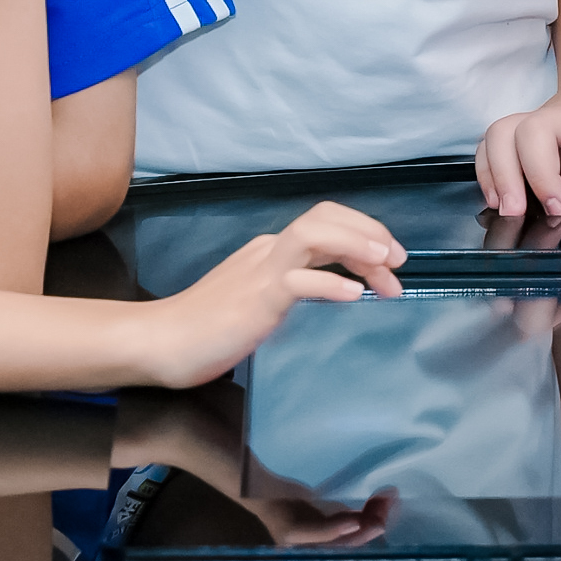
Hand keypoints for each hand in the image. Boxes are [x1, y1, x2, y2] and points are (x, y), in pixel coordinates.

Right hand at [128, 202, 407, 387]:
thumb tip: (337, 286)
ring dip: (357, 245)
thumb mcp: (261, 299)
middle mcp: (270, 251)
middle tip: (399, 262)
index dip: (365, 234)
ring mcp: (261, 272)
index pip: (326, 222)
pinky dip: (330, 284)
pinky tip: (353, 296)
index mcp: (273, 251)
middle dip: (370, 233)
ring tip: (385, 266)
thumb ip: (294, 286)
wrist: (161, 342)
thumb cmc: (209, 328)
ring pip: (314, 235)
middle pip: (326, 218)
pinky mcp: (255, 299)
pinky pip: (297, 281)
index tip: (391, 263)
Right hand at [478, 70, 560, 217]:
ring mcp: (539, 121)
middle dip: (537, 175)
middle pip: (535, 130)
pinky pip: (489, 142)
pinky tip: (496, 199)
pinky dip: (485, 170)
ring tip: (510, 210)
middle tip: (554, 213)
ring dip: (500, 172)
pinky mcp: (522, 131)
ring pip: (501, 132)